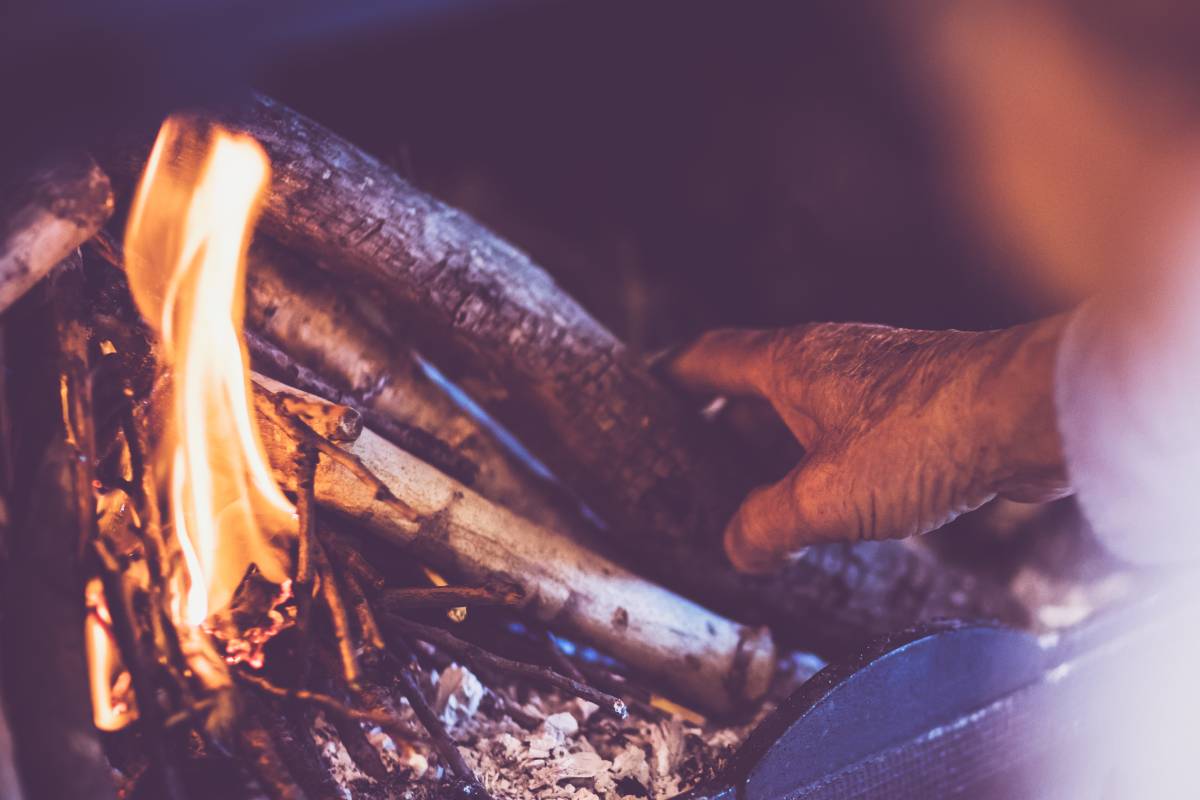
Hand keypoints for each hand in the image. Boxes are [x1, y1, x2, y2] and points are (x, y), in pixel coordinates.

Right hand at [667, 318, 1071, 572]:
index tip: (646, 388)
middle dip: (721, 423)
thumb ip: (768, 526)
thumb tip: (739, 548)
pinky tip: (831, 497)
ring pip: (804, 408)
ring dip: (777, 445)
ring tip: (757, 492)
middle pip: (753, 384)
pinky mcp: (914, 404)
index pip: (710, 357)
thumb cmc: (926, 436)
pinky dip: (824, 456)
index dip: (672, 375)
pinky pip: (847, 427)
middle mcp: (827, 360)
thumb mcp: (824, 497)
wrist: (1026, 415)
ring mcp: (872, 379)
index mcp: (790, 364)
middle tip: (694, 462)